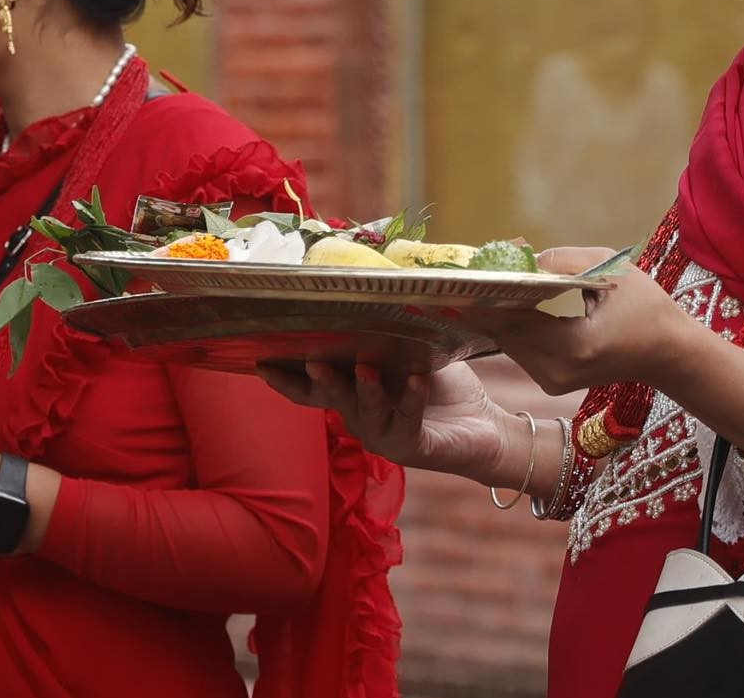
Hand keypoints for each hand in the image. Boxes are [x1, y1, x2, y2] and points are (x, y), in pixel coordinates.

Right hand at [260, 360, 510, 480]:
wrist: (483, 427)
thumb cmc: (438, 387)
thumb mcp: (409, 355)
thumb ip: (385, 338)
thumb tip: (367, 296)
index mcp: (352, 395)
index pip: (311, 390)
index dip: (285, 379)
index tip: (260, 361)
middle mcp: (359, 418)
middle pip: (330, 400)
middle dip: (320, 380)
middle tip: (313, 360)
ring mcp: (383, 436)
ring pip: (364, 413)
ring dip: (364, 391)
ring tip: (367, 369)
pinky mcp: (411, 447)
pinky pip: (406, 420)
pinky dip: (411, 398)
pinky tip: (418, 381)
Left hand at [467, 246, 701, 395]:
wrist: (668, 354)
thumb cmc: (646, 307)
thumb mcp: (609, 270)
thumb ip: (561, 261)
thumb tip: (515, 256)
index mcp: (576, 346)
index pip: (515, 318)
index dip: (483, 295)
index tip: (455, 275)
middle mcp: (558, 371)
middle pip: (503, 330)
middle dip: (482, 300)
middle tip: (455, 273)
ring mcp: (552, 382)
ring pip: (506, 340)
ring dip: (493, 311)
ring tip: (474, 281)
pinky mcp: (550, 383)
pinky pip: (518, 347)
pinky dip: (509, 324)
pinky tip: (499, 300)